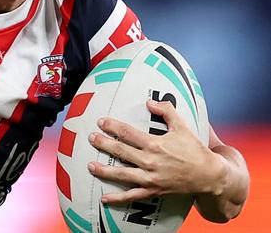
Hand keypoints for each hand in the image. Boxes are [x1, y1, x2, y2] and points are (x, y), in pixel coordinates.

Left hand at [87, 99, 225, 203]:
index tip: (101, 122)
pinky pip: (132, 195)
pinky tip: (104, 198)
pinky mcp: (153, 190)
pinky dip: (117, 198)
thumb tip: (150, 102)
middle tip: (91, 138)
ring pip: (122, 174)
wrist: (210, 176)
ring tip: (90, 165)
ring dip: (104, 170)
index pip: (128, 133)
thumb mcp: (182, 126)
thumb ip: (166, 111)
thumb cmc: (195, 150)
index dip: (113, 126)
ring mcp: (150, 178)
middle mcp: (150, 161)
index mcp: (155, 144)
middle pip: (121, 151)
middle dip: (104, 144)